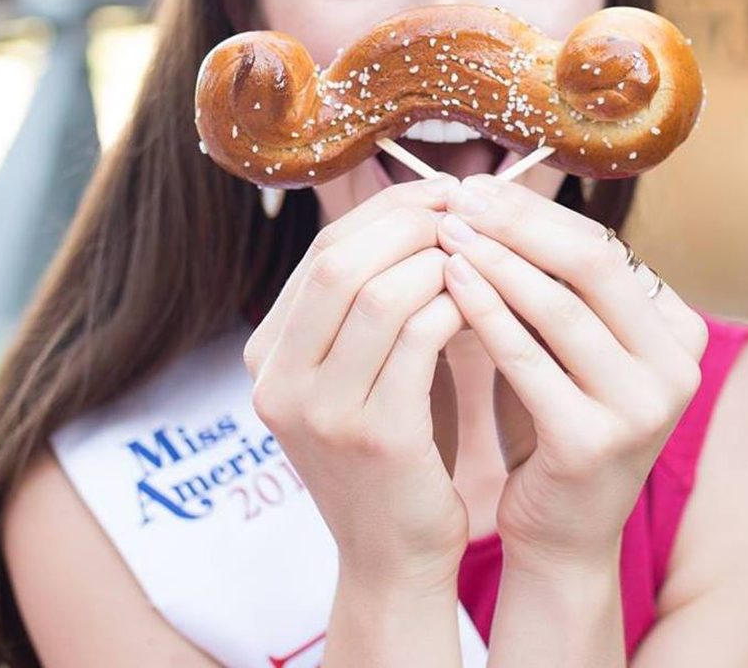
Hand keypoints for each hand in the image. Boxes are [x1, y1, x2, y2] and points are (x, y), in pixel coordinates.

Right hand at [242, 173, 469, 586]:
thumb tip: (419, 202)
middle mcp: (277, 380)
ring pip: (378, 295)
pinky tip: (480, 302)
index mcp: (266, 354)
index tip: (439, 190)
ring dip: (438, 263)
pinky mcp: (374, 437)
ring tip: (477, 255)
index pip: (322, 251)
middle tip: (465, 210)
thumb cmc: (389, 445)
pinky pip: (419, 340)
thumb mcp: (352, 370)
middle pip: (340, 263)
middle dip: (410, 224)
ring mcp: (320, 413)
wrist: (393, 556)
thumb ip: (364, 298)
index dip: (386, 209)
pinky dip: (454, 307)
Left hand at [434, 174, 708, 572]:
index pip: (603, 246)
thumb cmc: (555, 417)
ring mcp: (643, 407)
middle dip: (518, 223)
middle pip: (591, 265)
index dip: (537, 211)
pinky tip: (450, 281)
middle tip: (461, 197)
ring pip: (560, 307)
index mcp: (677, 328)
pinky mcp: (595, 443)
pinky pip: (529, 359)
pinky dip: (486, 312)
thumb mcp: (570, 342)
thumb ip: (552, 279)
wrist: (561, 530)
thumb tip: (492, 193)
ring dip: (495, 260)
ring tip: (445, 231)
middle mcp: (677, 364)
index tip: (479, 186)